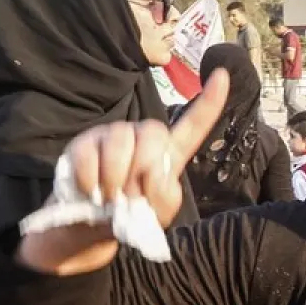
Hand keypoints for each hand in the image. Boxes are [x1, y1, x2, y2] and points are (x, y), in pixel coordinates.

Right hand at [22, 69, 232, 275]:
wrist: (87, 229)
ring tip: (111, 198)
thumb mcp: (155, 216)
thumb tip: (153, 178)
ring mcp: (112, 137)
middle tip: (131, 196)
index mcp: (168, 154)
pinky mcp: (84, 143)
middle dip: (144, 168)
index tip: (222, 75)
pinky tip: (91, 192)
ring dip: (116, 179)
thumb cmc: (127, 219)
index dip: (209, 102)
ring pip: (121, 140)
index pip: (193, 126)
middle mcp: (142, 138)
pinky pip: (90, 153)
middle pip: (154, 132)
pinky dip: (91, 180)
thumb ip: (165, 198)